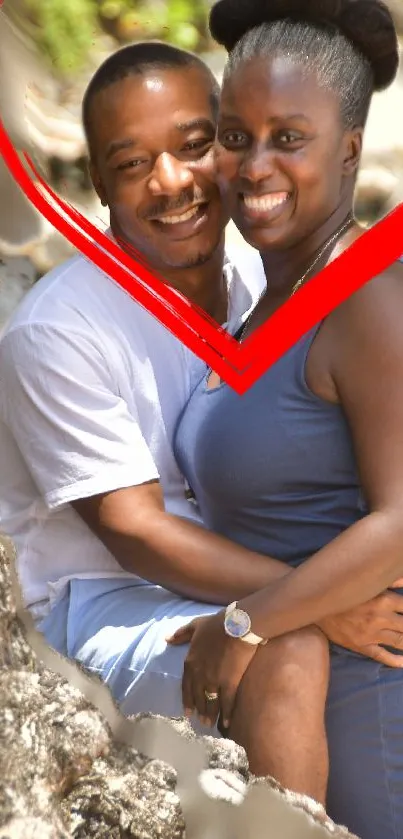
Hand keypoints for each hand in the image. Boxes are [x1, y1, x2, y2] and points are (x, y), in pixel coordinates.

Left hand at [167, 612, 256, 728]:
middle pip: (198, 697)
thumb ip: (181, 634)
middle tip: (201, 721)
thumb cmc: (216, 624)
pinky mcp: (229, 683)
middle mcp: (199, 675)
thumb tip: (167, 639)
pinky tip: (226, 723)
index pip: (186, 686)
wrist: (235, 626)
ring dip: (210, 714)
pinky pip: (226, 703)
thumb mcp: (195, 625)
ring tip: (210, 724)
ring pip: (210, 702)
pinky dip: (226, 714)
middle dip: (199, 710)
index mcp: (190, 662)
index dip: (187, 700)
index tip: (187, 712)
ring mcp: (214, 680)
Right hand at [319, 579, 402, 665]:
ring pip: (399, 642)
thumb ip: (391, 580)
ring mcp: (372, 634)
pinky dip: (396, 661)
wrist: (317, 604)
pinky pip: (382, 655)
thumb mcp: (367, 581)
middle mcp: (381, 618)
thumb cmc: (344, 589)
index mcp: (384, 600)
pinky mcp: (362, 645)